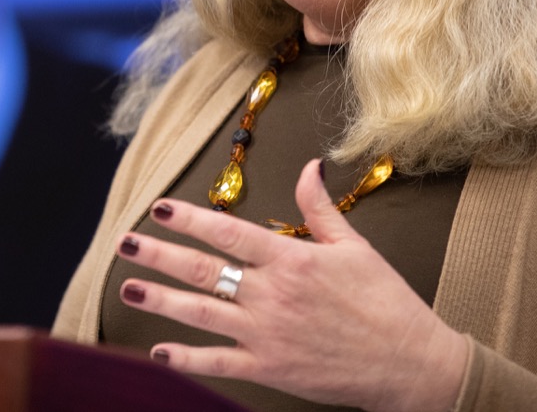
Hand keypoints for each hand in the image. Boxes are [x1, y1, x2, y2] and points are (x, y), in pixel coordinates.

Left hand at [115, 159, 467, 411]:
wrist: (412, 364)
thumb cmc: (386, 302)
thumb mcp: (355, 246)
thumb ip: (321, 208)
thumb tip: (308, 166)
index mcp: (292, 260)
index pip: (229, 233)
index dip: (190, 219)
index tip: (158, 208)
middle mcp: (273, 295)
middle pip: (204, 271)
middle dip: (160, 255)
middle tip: (124, 242)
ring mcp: (268, 335)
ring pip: (202, 314)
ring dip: (161, 301)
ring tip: (128, 288)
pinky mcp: (272, 369)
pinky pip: (220, 363)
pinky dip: (187, 360)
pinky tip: (158, 352)